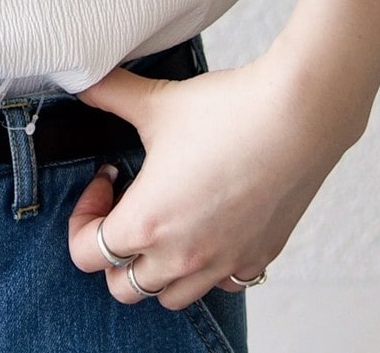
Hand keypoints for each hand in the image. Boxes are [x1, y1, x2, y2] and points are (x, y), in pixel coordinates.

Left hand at [67, 54, 357, 309]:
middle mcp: (181, 256)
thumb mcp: (154, 102)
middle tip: (127, 206)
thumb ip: (109, 93)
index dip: (83, 217)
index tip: (106, 179)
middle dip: (114, 251)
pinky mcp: (257, 258)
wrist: (296, 118)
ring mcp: (222, 263)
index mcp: (146, 222)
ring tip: (165, 219)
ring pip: (171, 297)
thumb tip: (83, 81)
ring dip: (157, 268)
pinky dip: (208, 268)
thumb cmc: (227, 113)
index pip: (86, 253)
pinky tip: (209, 224)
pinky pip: (222, 285)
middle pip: (123, 287)